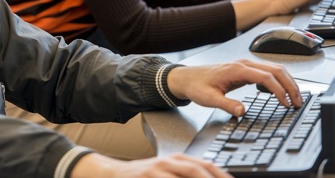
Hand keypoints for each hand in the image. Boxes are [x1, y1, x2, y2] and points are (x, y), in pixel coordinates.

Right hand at [71, 152, 230, 177]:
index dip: (221, 174)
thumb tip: (211, 174)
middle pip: (198, 171)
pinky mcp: (147, 177)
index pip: (207, 165)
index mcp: (178, 159)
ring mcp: (157, 170)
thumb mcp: (167, 172)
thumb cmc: (144, 176)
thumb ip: (186, 173)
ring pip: (185, 175)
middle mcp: (169, 162)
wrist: (113, 174)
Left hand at [167, 59, 302, 116]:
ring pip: (274, 68)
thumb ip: (226, 105)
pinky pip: (268, 71)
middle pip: (276, 70)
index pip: (266, 77)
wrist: (187, 78)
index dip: (280, 90)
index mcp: (237, 70)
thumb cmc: (197, 86)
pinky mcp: (245, 69)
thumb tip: (242, 111)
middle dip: (290, 85)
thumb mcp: (209, 99)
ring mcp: (245, 65)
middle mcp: (244, 64)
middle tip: (298, 102)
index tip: (287, 104)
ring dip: (287, 82)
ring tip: (295, 98)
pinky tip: (280, 92)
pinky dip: (279, 80)